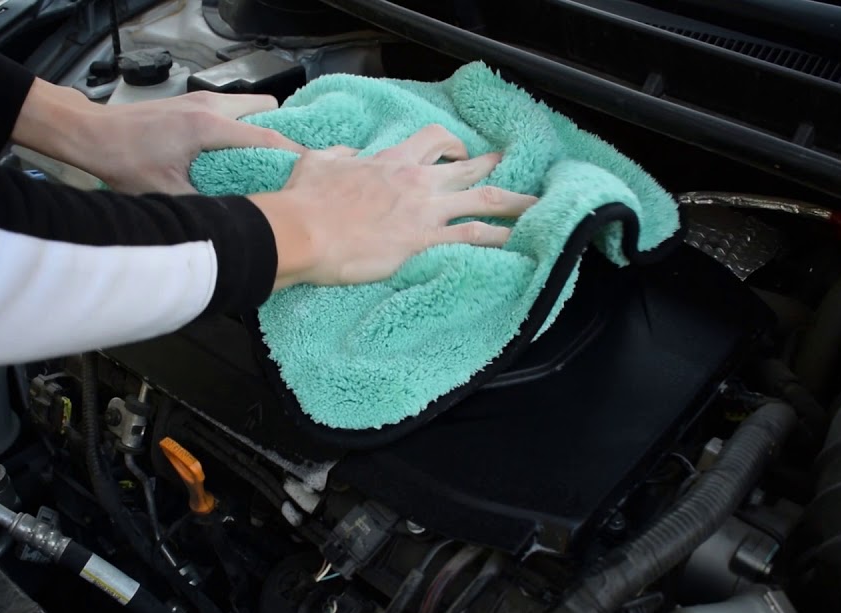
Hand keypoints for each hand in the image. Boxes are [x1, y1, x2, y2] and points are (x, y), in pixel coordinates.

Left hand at [81, 91, 305, 193]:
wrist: (92, 134)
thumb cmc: (123, 161)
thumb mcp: (167, 195)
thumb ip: (206, 208)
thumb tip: (234, 225)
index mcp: (209, 127)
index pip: (268, 136)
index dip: (295, 154)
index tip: (314, 169)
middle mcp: (210, 105)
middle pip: (268, 109)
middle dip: (281, 134)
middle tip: (286, 165)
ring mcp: (201, 99)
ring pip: (250, 106)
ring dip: (260, 128)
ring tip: (263, 160)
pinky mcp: (191, 102)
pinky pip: (232, 109)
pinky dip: (241, 126)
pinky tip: (234, 153)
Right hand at [248, 125, 538, 288]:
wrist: (303, 232)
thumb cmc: (305, 201)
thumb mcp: (318, 164)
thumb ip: (338, 156)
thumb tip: (347, 155)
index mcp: (392, 161)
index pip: (432, 140)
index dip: (451, 143)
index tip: (459, 152)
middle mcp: (417, 182)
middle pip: (469, 169)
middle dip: (494, 168)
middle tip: (514, 171)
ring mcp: (425, 212)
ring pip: (484, 201)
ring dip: (514, 204)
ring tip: (537, 209)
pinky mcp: (424, 242)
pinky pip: (472, 238)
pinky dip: (498, 239)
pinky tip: (517, 245)